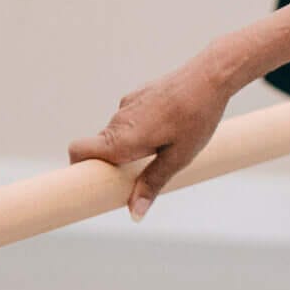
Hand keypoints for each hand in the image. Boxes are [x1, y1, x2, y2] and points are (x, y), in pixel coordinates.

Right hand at [68, 55, 233, 219]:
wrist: (211, 75)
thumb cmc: (197, 117)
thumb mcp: (178, 157)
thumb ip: (152, 184)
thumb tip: (135, 213)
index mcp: (122, 139)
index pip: (78, 151)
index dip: (79, 168)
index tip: (94, 183)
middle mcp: (118, 120)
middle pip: (98, 147)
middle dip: (112, 162)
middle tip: (139, 172)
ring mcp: (127, 104)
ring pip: (116, 133)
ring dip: (129, 145)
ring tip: (162, 146)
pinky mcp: (138, 94)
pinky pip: (129, 118)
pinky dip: (139, 127)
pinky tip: (167, 126)